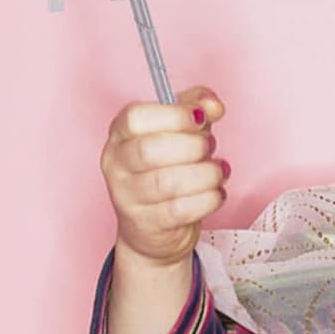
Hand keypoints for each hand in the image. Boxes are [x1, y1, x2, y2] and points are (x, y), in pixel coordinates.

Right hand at [100, 83, 227, 268]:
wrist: (155, 228)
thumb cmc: (168, 168)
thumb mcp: (181, 130)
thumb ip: (197, 107)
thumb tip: (213, 106)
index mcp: (121, 134)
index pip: (135, 117)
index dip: (174, 115)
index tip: (200, 119)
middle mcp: (117, 164)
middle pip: (150, 150)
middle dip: (192, 146)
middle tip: (209, 147)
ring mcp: (127, 197)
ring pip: (168, 182)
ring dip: (206, 174)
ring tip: (217, 171)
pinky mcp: (146, 224)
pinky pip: (180, 210)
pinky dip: (209, 199)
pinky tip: (216, 193)